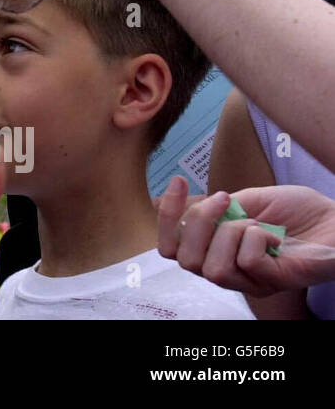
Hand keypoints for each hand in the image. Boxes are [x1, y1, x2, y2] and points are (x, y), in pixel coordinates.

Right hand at [157, 176, 334, 295]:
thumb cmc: (297, 211)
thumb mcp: (246, 200)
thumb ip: (212, 208)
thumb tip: (170, 204)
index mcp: (216, 250)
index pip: (171, 248)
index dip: (167, 216)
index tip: (178, 181)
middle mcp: (229, 270)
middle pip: (185, 260)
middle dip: (199, 223)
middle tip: (225, 201)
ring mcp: (251, 281)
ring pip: (212, 269)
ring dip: (231, 233)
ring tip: (256, 223)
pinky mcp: (274, 282)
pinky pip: (247, 263)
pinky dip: (258, 239)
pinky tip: (276, 236)